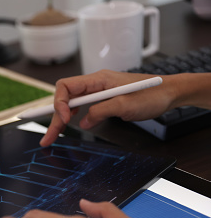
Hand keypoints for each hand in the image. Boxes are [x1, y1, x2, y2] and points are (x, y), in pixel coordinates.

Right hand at [40, 70, 176, 146]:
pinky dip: (72, 118)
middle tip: (48, 138)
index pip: (66, 86)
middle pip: (65, 99)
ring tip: (52, 136)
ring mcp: (97, 92)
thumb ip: (101, 111)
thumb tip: (84, 122)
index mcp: (98, 79)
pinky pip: (80, 108)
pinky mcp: (101, 100)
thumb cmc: (151, 94)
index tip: (65, 119)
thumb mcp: (125, 105)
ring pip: (70, 105)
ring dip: (60, 120)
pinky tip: (68, 127)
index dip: (60, 103)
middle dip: (54, 117)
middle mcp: (94, 84)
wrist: (169, 93)